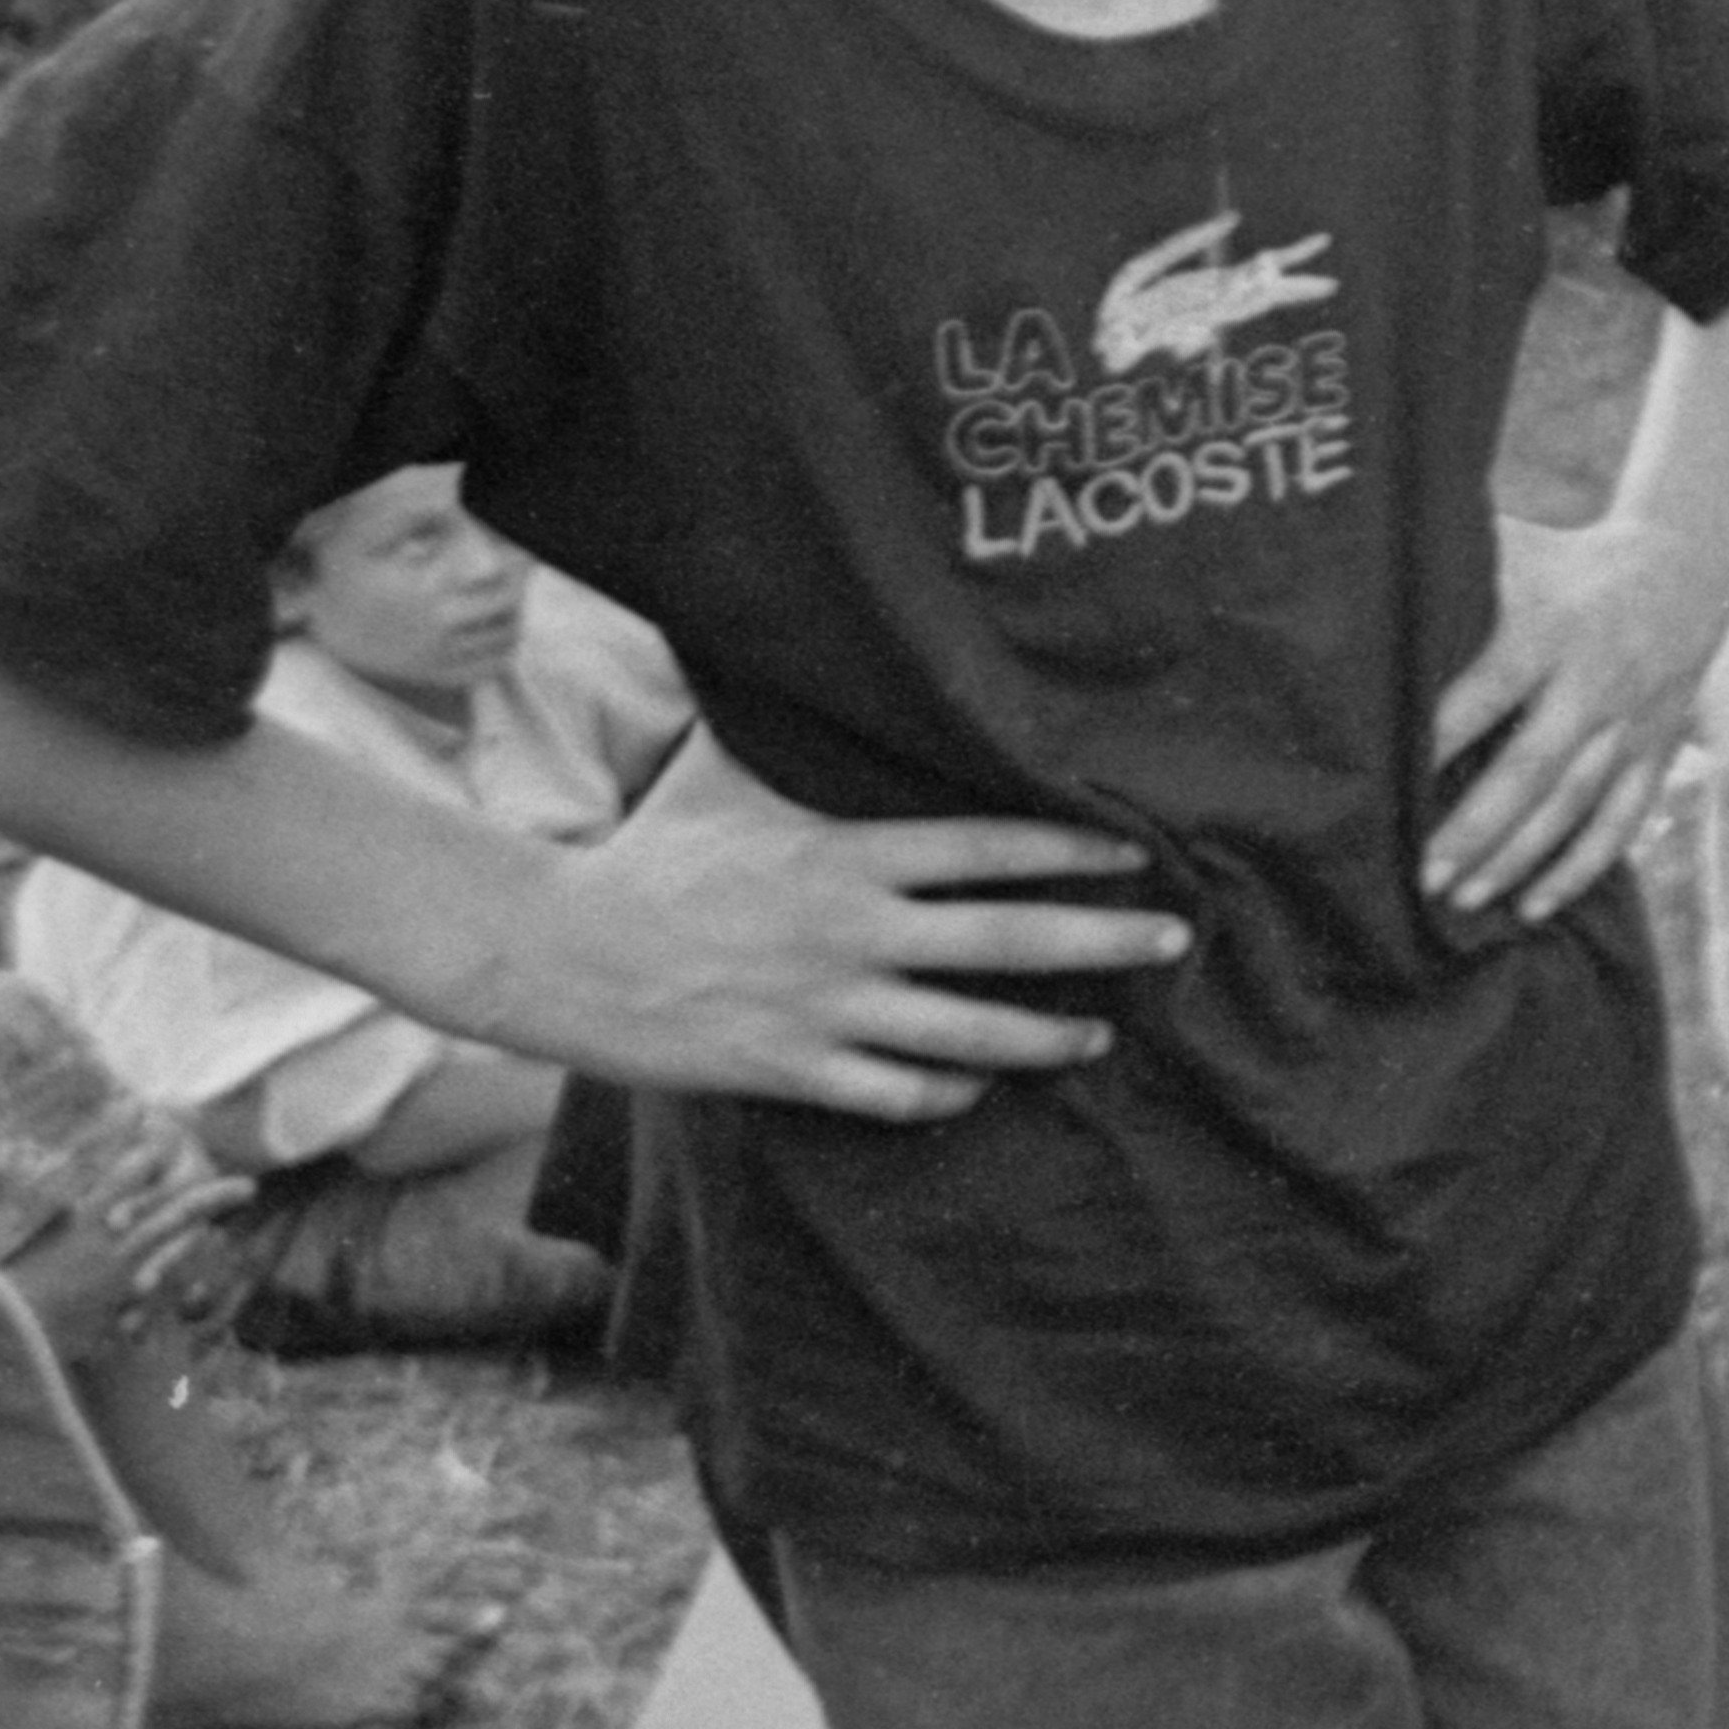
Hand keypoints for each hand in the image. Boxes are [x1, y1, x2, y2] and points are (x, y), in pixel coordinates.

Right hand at [539, 730, 1186, 1117]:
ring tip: (1100, 1037)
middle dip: (1104, 942)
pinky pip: (894, 1092)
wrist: (552, 949)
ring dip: (1046, 1038)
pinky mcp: (787, 1069)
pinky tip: (978, 1084)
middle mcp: (849, 934)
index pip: (988, 850)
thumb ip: (793, 722)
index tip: (1138, 854)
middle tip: (1176, 942)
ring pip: (968, 1034)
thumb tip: (822, 636)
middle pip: (1008, 942)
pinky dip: (947, 1091)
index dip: (1072, 850)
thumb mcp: (725, 769)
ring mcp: (822, 1008)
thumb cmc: (650, 850)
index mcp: (845, 855)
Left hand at [1425, 506, 1728, 925]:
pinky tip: (1536, 905)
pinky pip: (1621, 819)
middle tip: (1423, 874)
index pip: (1491, 690)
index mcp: (1549, 628)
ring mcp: (1630, 723)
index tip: (1390, 782)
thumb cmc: (1567, 561)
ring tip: (1465, 898)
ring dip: (1521, 856)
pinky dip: (1582, 867)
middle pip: (1534, 765)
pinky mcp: (1654, 751)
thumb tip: (1361, 565)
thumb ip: (1451, 563)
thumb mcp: (1518, 549)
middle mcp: (1593, 681)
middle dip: (1478, 826)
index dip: (1443, 736)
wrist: (1688, 566)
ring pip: (1575, 802)